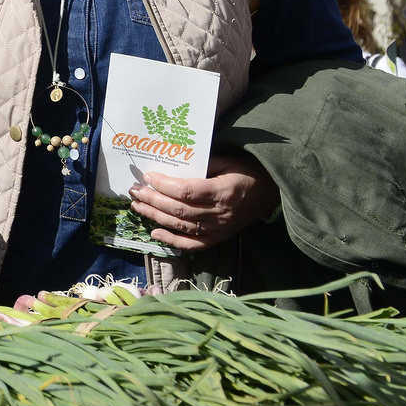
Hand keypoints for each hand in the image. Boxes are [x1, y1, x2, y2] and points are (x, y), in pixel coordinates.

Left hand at [130, 153, 277, 251]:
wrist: (270, 194)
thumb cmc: (246, 172)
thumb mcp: (227, 160)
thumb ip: (202, 164)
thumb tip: (172, 164)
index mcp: (224, 191)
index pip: (187, 192)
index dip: (165, 185)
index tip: (148, 177)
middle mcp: (220, 214)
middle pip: (180, 210)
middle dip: (153, 200)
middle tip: (135, 190)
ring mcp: (219, 229)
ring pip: (181, 226)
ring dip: (156, 217)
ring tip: (137, 205)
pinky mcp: (218, 238)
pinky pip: (192, 244)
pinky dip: (172, 240)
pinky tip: (154, 232)